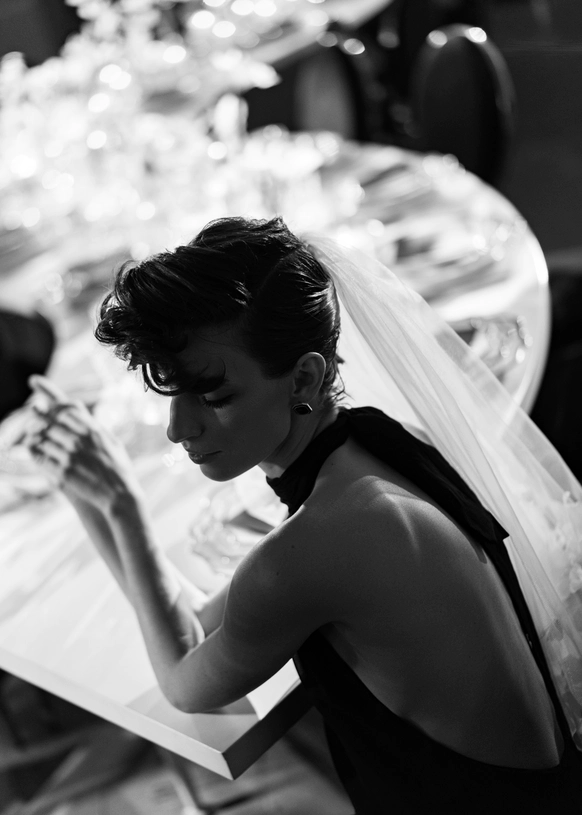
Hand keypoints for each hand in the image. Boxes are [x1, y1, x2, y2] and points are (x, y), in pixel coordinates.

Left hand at [26, 375, 142, 511]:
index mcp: (92, 431)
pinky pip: (42, 460)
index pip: (65, 413)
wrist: (119, 494)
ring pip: (43, 442)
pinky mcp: (62, 473)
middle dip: (46, 429)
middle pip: (51, 426)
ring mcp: (69, 457)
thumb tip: (88, 417)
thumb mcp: (113, 442)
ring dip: (42, 444)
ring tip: (43, 447)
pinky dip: (40, 458)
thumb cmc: (119, 468)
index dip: (58, 417)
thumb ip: (99, 429)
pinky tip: (43, 460)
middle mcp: (79, 441)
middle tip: (43, 433)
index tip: (57, 422)